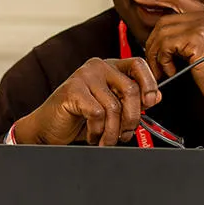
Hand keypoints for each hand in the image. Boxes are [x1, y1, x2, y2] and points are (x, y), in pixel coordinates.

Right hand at [12, 58, 161, 145]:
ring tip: (106, 139)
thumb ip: (131, 100)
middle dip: (132, 118)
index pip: (138, 64)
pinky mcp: (72, 91)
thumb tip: (155, 97)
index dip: (149, 84)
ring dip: (113, 131)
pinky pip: (97, 114)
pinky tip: (92, 135)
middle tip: (126, 134)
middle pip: (130, 88)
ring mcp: (83, 76)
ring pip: (114, 106)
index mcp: (109, 67)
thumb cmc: (78, 118)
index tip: (150, 104)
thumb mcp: (110, 109)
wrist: (47, 128)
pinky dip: (97, 131)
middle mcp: (97, 67)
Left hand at [134, 0, 203, 126]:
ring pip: (162, 33)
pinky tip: (172, 72)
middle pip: (165, 20)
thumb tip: (160, 31)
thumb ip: (190, 35)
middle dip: (153, 43)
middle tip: (154, 63)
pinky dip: (163, 61)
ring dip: (156, 56)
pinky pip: (166, 45)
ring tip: (163, 71)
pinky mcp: (197, 38)